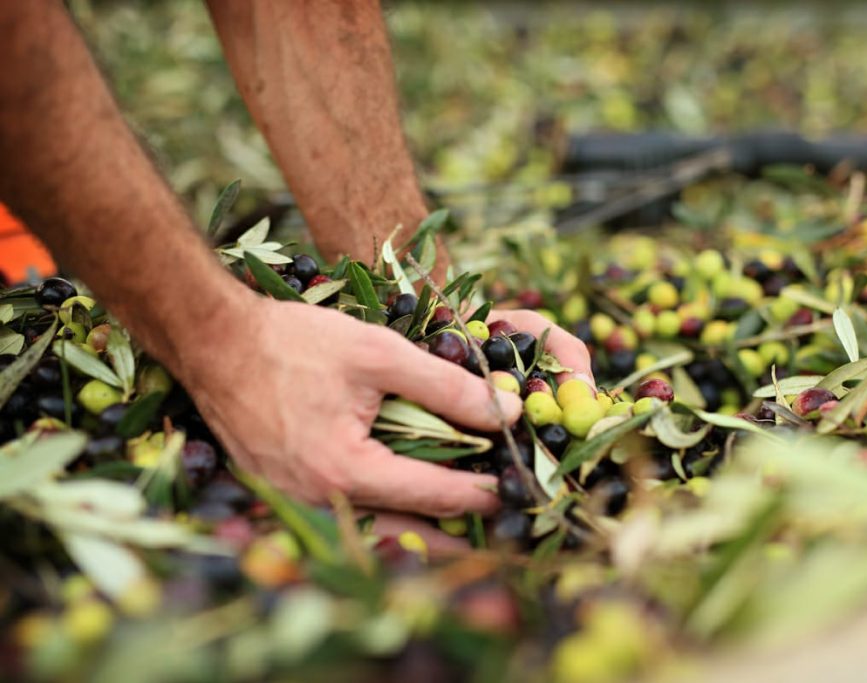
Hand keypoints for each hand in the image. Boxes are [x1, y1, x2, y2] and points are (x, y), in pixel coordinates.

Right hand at [180, 299, 591, 517]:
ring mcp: (297, 504)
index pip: (434, 495)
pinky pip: (345, 519)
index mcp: (346, 472)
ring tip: (463, 521)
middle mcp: (320, 503)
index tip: (517, 487)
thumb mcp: (379, 353)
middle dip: (456, 535)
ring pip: (375, 534)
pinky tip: (406, 505)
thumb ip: (446, 385)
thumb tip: (505, 411)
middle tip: (499, 524)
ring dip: (420, 533)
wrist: (214, 341)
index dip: (482, 493)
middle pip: (407, 535)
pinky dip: (382, 518)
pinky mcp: (285, 493)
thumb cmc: (294, 342)